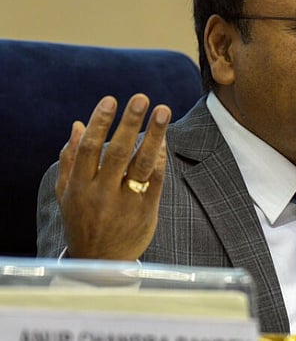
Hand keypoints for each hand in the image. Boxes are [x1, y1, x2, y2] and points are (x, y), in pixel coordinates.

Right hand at [55, 94, 171, 259]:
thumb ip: (71, 159)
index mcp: (79, 187)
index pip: (89, 149)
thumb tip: (78, 124)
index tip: (110, 100)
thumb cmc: (83, 220)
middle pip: (118, 152)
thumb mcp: (68, 194)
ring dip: (154, 135)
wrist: (101, 262)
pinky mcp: (146, 210)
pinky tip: (163, 139)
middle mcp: (101, 194)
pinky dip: (159, 158)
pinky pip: (155, 179)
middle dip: (130, 123)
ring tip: (163, 110)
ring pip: (141, 163)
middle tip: (141, 98)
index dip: (100, 122)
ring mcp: (126, 203)